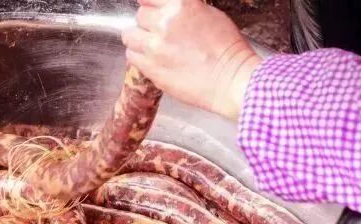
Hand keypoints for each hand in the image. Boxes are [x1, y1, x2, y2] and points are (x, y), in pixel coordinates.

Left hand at [122, 0, 261, 120]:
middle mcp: (165, 22)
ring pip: (129, 35)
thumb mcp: (209, 14)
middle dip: (147, 23)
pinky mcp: (150, 67)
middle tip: (157, 33)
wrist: (231, 79)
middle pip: (140, 15)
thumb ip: (184, 9)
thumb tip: (169, 10)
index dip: (149, 4)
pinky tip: (150, 60)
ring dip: (138, 39)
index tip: (150, 9)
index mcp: (181, 5)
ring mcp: (155, 46)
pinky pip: (131, 56)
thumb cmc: (227, 49)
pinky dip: (138, 56)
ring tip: (150, 47)